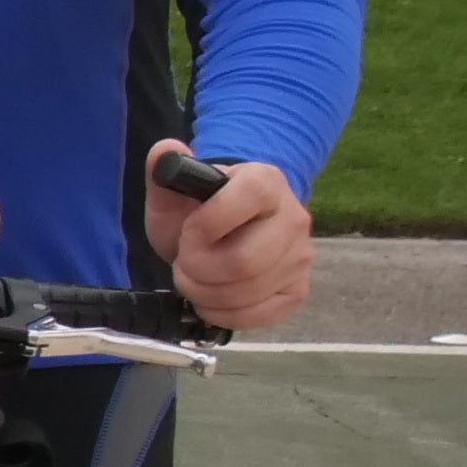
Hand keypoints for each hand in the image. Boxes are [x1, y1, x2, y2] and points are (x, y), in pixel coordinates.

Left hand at [150, 144, 312, 332]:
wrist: (224, 232)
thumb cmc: (197, 212)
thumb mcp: (174, 193)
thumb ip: (165, 172)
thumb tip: (164, 150)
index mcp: (266, 182)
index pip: (245, 201)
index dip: (204, 227)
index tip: (188, 233)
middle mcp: (294, 218)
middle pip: (243, 262)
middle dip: (198, 270)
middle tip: (184, 264)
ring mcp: (301, 257)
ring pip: (248, 293)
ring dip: (205, 294)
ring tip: (195, 279)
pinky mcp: (298, 291)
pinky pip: (259, 316)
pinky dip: (223, 314)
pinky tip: (212, 298)